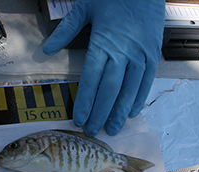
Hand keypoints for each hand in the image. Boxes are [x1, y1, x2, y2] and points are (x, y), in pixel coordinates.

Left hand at [43, 0, 164, 136]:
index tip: (79, 119)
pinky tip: (132, 111)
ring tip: (113, 129)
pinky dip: (139, 97)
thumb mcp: (84, 8)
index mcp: (103, 43)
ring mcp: (140, 55)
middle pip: (109, 90)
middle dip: (100, 113)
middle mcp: (122, 53)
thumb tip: (46, 50)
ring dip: (120, 112)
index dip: (86, 102)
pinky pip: (146, 81)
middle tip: (93, 131)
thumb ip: (65, 31)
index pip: (91, 80)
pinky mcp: (152, 54)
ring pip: (129, 89)